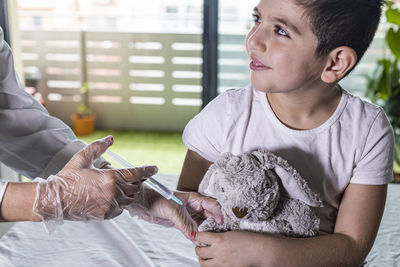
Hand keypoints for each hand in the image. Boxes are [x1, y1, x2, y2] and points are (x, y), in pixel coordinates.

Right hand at [33, 135, 157, 230]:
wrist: (54, 201)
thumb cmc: (67, 178)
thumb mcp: (81, 159)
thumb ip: (98, 147)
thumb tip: (111, 138)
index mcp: (110, 178)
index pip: (136, 173)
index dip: (148, 170)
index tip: (154, 168)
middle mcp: (113, 193)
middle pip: (136, 186)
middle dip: (136, 180)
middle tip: (132, 176)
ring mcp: (110, 205)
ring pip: (129, 199)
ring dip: (129, 192)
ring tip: (119, 186)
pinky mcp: (106, 215)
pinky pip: (121, 209)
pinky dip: (120, 203)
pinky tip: (111, 197)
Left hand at [125, 190, 222, 238]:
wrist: (145, 204)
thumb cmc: (158, 200)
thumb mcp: (173, 211)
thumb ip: (185, 224)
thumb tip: (194, 236)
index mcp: (195, 198)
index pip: (212, 205)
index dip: (218, 213)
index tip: (220, 222)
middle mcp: (194, 206)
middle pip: (210, 215)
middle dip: (213, 224)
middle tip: (215, 234)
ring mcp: (189, 215)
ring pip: (203, 223)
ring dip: (205, 231)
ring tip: (207, 239)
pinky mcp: (183, 222)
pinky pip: (193, 230)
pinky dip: (196, 235)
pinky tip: (197, 241)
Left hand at [195, 231, 261, 266]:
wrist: (259, 251)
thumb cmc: (248, 240)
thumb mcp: (231, 234)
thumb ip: (219, 237)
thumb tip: (210, 239)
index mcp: (219, 239)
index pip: (200, 237)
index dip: (197, 236)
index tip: (198, 236)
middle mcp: (217, 251)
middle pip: (199, 252)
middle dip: (198, 248)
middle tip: (201, 247)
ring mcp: (221, 262)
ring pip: (203, 263)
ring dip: (202, 259)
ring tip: (205, 257)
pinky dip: (212, 266)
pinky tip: (215, 262)